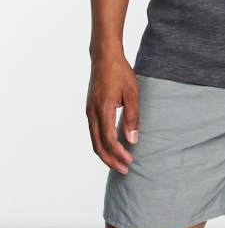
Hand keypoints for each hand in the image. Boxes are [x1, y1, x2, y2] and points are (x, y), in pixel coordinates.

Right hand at [86, 53, 138, 173]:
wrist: (104, 57)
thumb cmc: (120, 73)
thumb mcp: (132, 93)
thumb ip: (132, 117)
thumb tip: (132, 140)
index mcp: (102, 110)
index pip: (108, 140)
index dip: (119, 154)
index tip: (130, 161)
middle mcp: (92, 113)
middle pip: (98, 146)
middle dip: (111, 160)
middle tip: (125, 169)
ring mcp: (89, 111)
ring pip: (94, 140)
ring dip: (106, 154)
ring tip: (119, 162)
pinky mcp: (90, 109)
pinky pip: (93, 132)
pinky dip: (102, 144)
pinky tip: (112, 146)